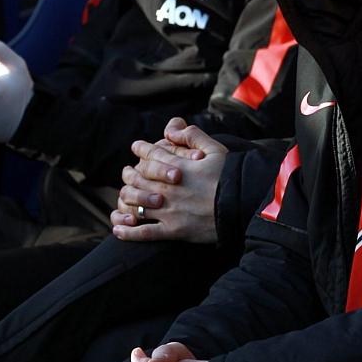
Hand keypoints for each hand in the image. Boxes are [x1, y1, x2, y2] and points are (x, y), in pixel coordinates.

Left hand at [114, 118, 227, 244]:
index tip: (136, 147)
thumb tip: (174, 128)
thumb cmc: (232, 177)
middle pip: (136, 179)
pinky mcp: (173, 231)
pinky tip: (118, 228)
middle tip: (127, 173)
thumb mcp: (216, 150)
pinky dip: (128, 232)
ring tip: (122, 198)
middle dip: (129, 174)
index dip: (141, 149)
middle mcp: (168, 189)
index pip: (150, 155)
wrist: (244, 205)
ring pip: (135, 205)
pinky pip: (143, 233)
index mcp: (177, 168)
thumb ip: (193, 136)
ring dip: (125, 200)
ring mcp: (169, 211)